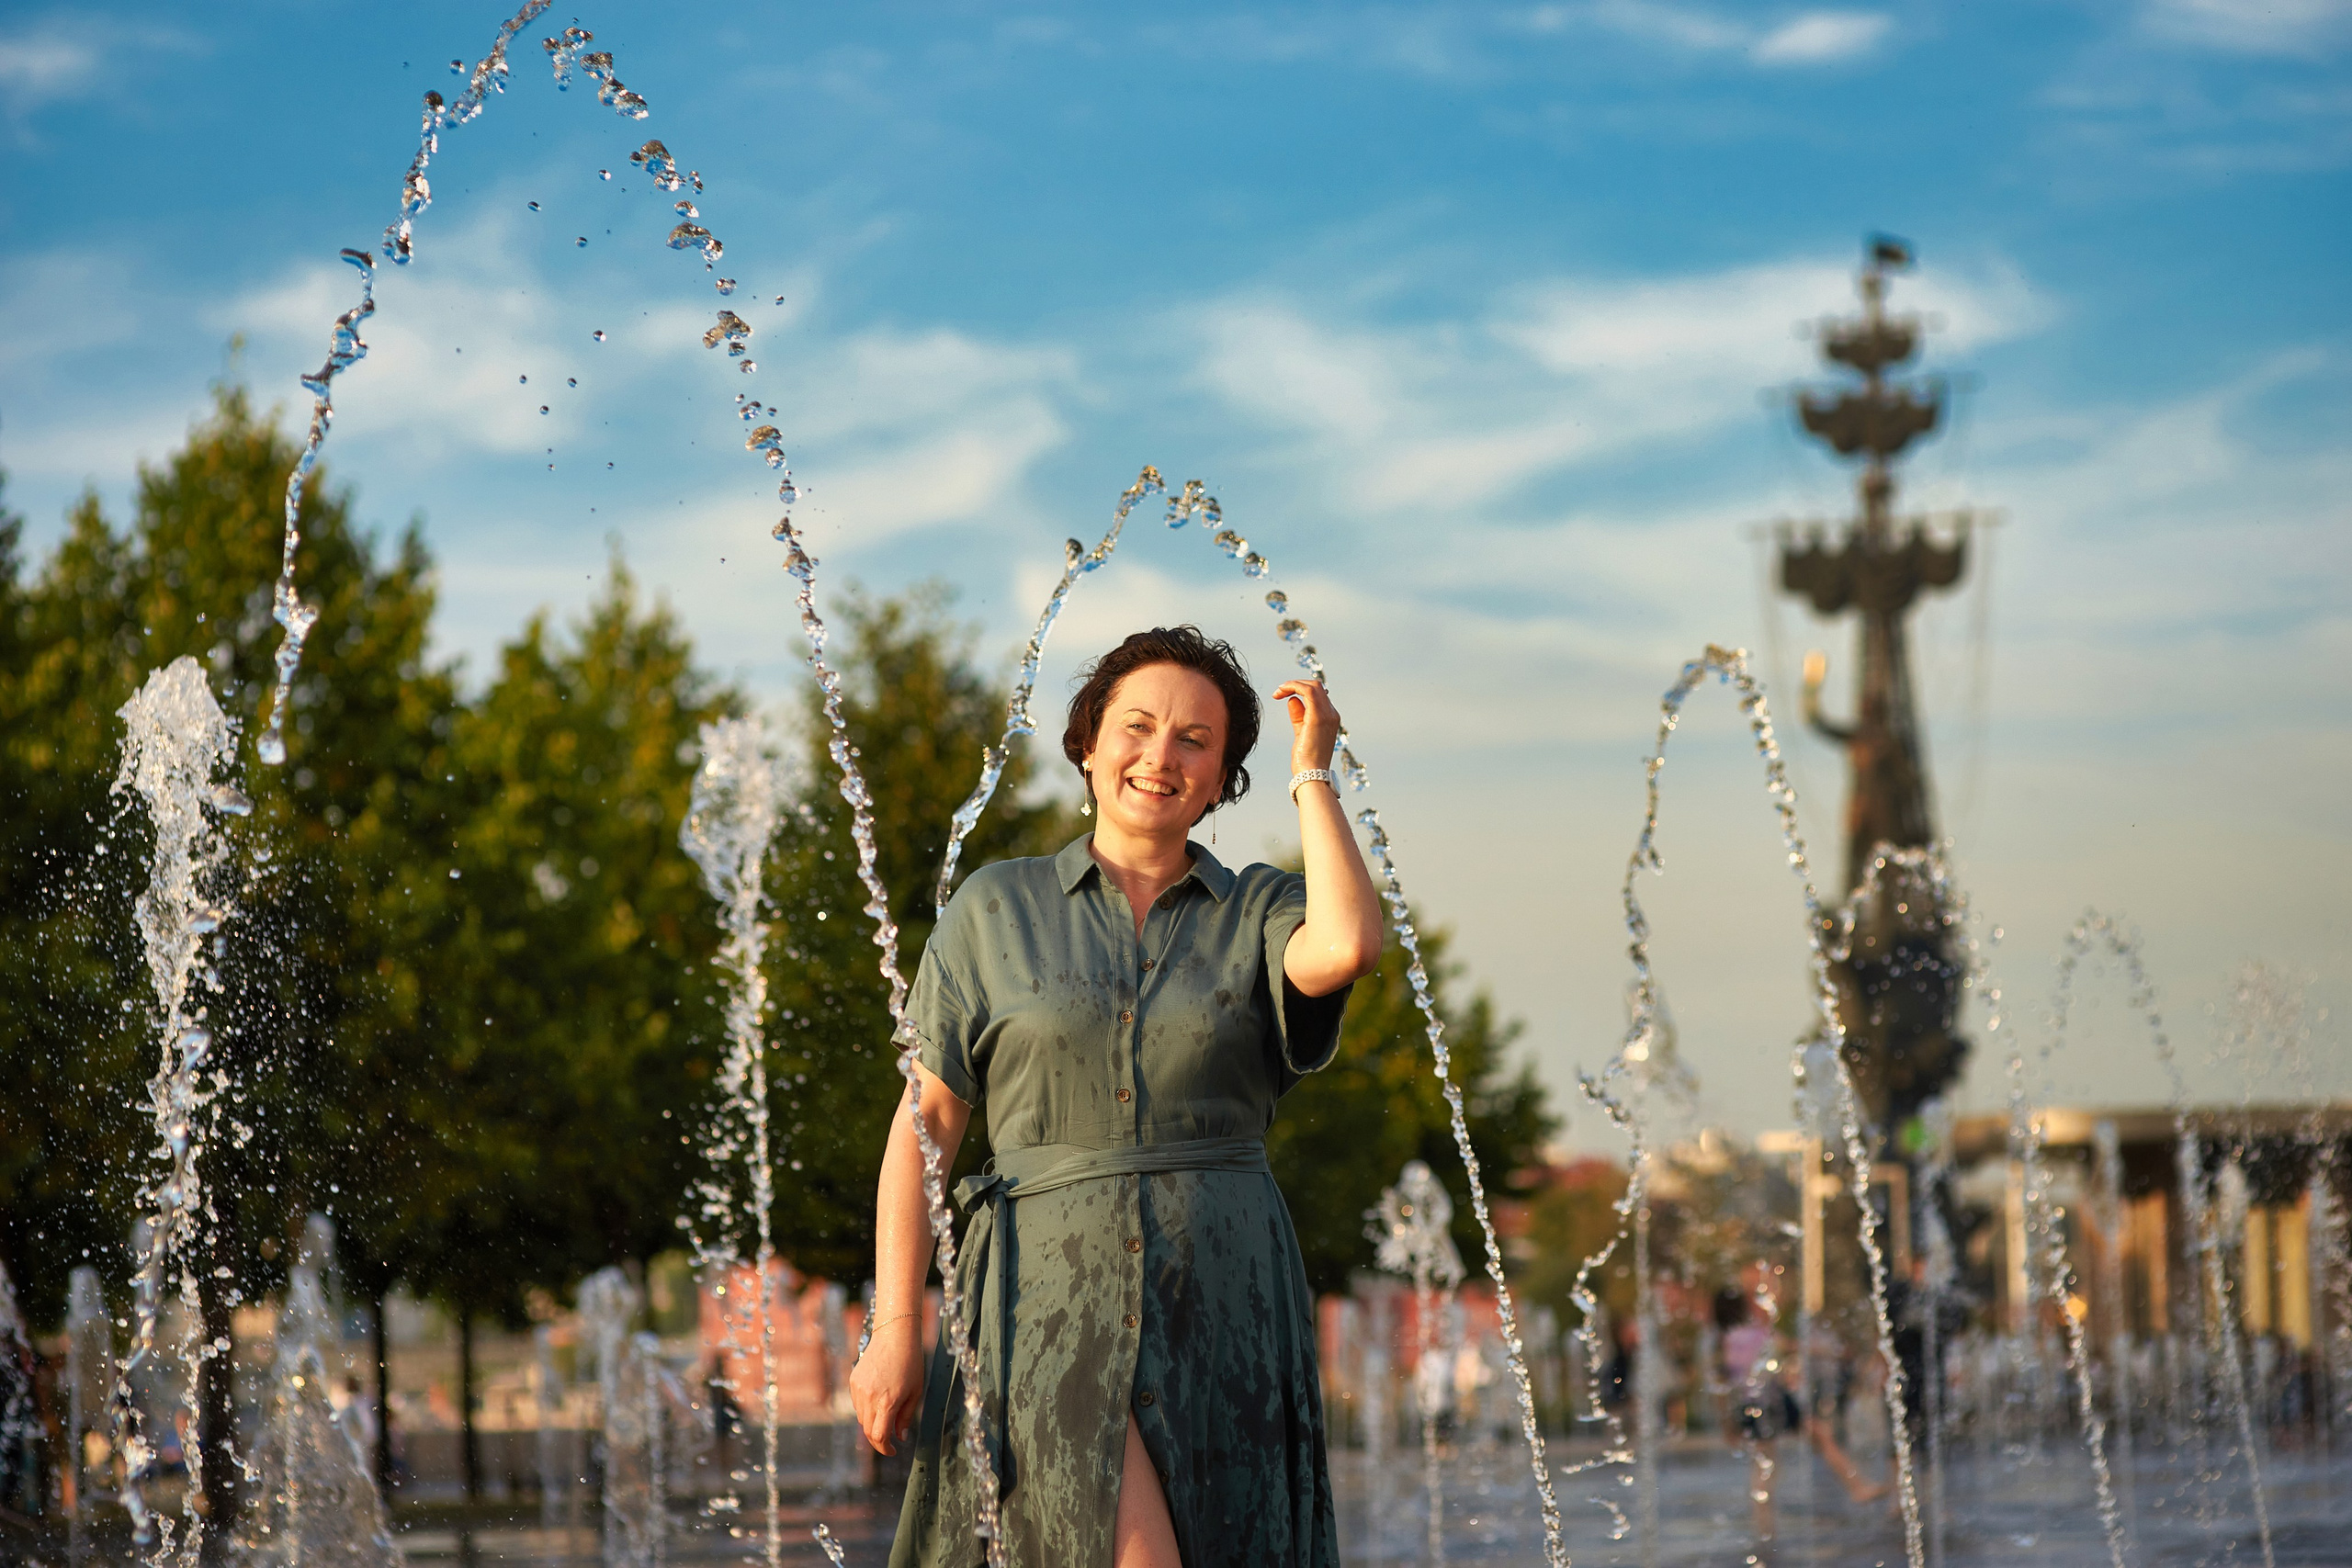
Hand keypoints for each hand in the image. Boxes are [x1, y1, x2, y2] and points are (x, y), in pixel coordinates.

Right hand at [849, 1314, 924, 1455]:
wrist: (895, 1335)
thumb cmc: (911, 1362)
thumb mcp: (915, 1391)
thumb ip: (906, 1417)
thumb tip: (899, 1437)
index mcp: (887, 1402)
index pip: (879, 1436)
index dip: (885, 1448)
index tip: (893, 1451)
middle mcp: (869, 1397)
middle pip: (867, 1430)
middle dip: (878, 1440)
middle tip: (889, 1442)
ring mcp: (858, 1389)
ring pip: (861, 1418)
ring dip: (872, 1424)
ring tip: (886, 1417)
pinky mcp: (853, 1381)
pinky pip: (857, 1404)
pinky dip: (866, 1410)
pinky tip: (878, 1401)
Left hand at [1271, 678, 1340, 778]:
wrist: (1311, 774)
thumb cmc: (1306, 759)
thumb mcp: (1301, 733)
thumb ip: (1298, 715)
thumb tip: (1292, 700)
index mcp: (1330, 718)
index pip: (1318, 694)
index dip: (1300, 690)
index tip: (1283, 695)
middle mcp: (1331, 714)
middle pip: (1317, 686)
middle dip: (1296, 684)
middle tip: (1279, 692)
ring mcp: (1327, 714)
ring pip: (1313, 685)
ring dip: (1293, 684)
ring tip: (1278, 691)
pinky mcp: (1317, 717)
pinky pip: (1307, 691)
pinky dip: (1293, 686)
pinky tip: (1281, 692)